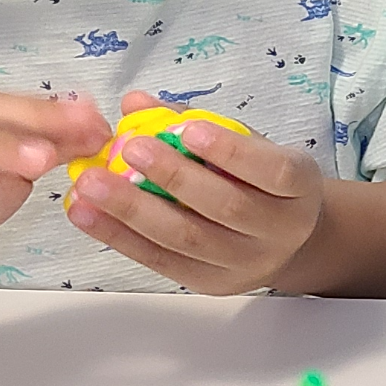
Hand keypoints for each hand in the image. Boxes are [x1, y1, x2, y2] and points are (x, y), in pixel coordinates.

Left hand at [66, 91, 326, 293]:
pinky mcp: (211, 283)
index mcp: (300, 188)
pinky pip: (161, 261)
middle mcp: (280, 231)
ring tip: (92, 183)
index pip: (274, 171)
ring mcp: (246, 264)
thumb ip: (196, 121)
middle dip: (174, 177)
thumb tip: (135, 102)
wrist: (286, 242)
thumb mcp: (248, 146)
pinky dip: (118, 237)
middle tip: (130, 150)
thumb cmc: (261, 182)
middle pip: (227, 207)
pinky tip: (86, 213)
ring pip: (187, 239)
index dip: (232, 152)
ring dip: (133, 210)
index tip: (188, 129)